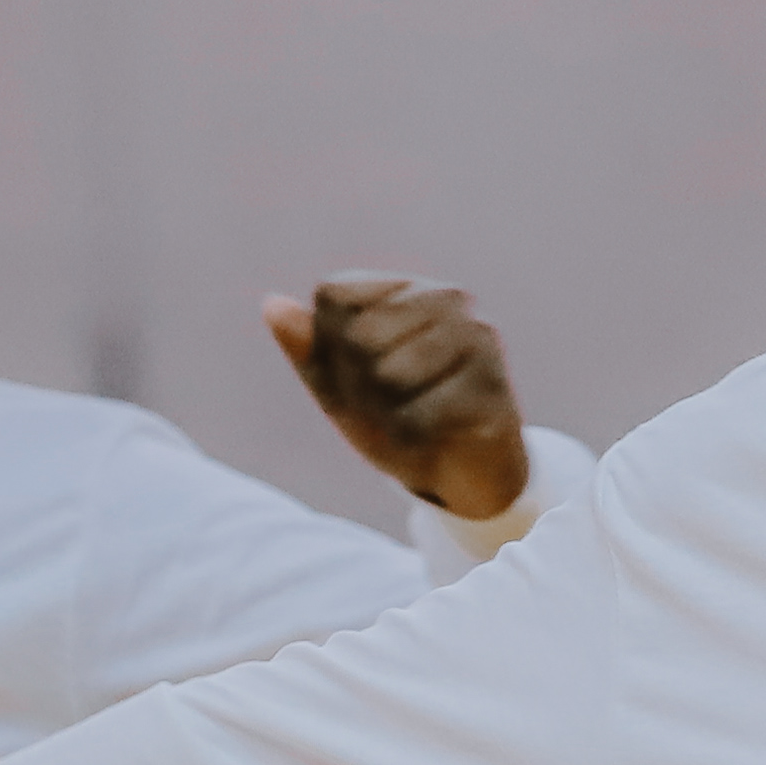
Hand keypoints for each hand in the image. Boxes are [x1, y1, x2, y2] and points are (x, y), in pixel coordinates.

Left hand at [263, 274, 531, 520]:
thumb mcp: (340, 391)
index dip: (328, 349)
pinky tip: (434, 439)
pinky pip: (419, 416)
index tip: (357, 376)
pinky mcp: (493, 382)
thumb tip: (272, 305)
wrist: (461, 475)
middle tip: (390, 408)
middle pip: (359, 335)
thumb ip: (308, 351)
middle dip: (358, 388)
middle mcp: (443, 297)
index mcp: (402, 289)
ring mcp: (475, 335)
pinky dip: (412, 441)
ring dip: (386, 416)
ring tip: (412, 420)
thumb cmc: (398, 422)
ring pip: (388, 373)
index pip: (333, 295)